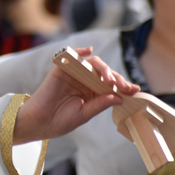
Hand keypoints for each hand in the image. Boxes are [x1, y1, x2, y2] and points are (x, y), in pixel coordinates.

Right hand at [13, 47, 138, 143]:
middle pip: (105, 73)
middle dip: (117, 78)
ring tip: (109, 80)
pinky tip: (89, 51)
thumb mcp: (84, 114)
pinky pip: (72, 56)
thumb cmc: (59, 121)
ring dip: (104, 69)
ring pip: (93, 64)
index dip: (123, 86)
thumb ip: (100, 104)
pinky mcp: (61, 70)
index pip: (110, 85)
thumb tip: (119, 97)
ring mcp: (73, 74)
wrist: (39, 123)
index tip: (135, 90)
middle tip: (123, 86)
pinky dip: (80, 51)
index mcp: (91, 93)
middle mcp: (84, 81)